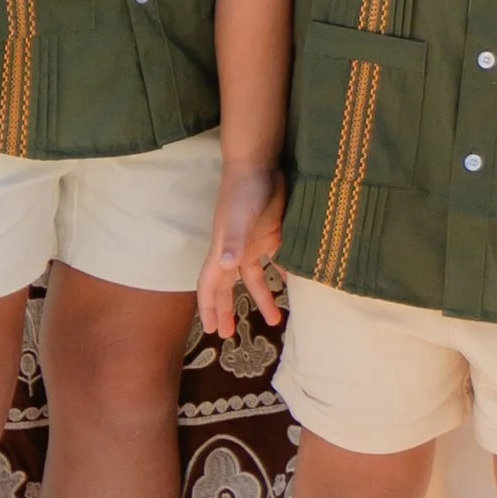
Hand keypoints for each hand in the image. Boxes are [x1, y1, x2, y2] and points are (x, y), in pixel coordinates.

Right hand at [196, 165, 287, 337]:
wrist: (260, 162)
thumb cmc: (245, 190)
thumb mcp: (239, 216)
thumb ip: (233, 239)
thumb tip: (225, 266)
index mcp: (223, 250)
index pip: (209, 285)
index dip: (208, 307)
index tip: (210, 330)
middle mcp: (235, 250)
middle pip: (227, 286)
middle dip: (227, 310)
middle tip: (229, 336)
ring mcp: (253, 242)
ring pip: (253, 277)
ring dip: (260, 297)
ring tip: (275, 320)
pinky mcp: (270, 232)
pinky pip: (273, 261)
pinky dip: (278, 275)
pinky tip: (288, 286)